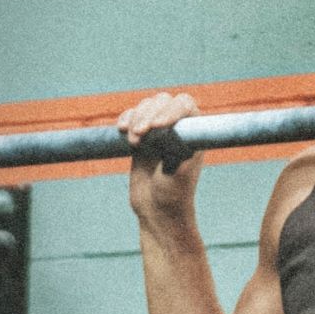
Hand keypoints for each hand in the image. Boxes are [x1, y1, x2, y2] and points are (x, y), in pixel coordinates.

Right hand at [117, 92, 202, 224]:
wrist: (156, 212)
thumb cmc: (173, 195)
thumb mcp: (180, 173)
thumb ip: (179, 150)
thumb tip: (176, 129)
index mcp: (194, 133)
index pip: (185, 105)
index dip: (170, 110)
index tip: (157, 127)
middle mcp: (178, 129)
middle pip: (163, 101)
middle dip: (148, 113)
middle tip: (139, 138)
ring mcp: (159, 132)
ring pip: (146, 106)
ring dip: (136, 117)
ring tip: (133, 142)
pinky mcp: (141, 138)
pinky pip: (131, 117)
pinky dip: (125, 119)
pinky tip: (121, 130)